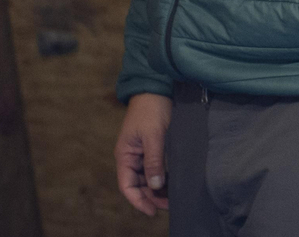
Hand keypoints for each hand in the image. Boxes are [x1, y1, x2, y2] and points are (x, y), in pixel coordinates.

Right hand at [115, 93, 171, 216]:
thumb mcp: (153, 135)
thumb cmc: (151, 109)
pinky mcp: (153, 146)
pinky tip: (173, 182)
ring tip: (172, 197)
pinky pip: (155, 167)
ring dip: (157, 188)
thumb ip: (154, 160)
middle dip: (151, 197)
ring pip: (147, 177)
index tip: (153, 211)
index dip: (138, 200)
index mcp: (125, 155)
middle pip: (138, 184)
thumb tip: (155, 185)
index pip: (127, 186)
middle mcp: (131, 156)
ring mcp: (142, 152)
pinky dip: (162, 177)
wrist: (156, 87)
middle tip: (169, 205)